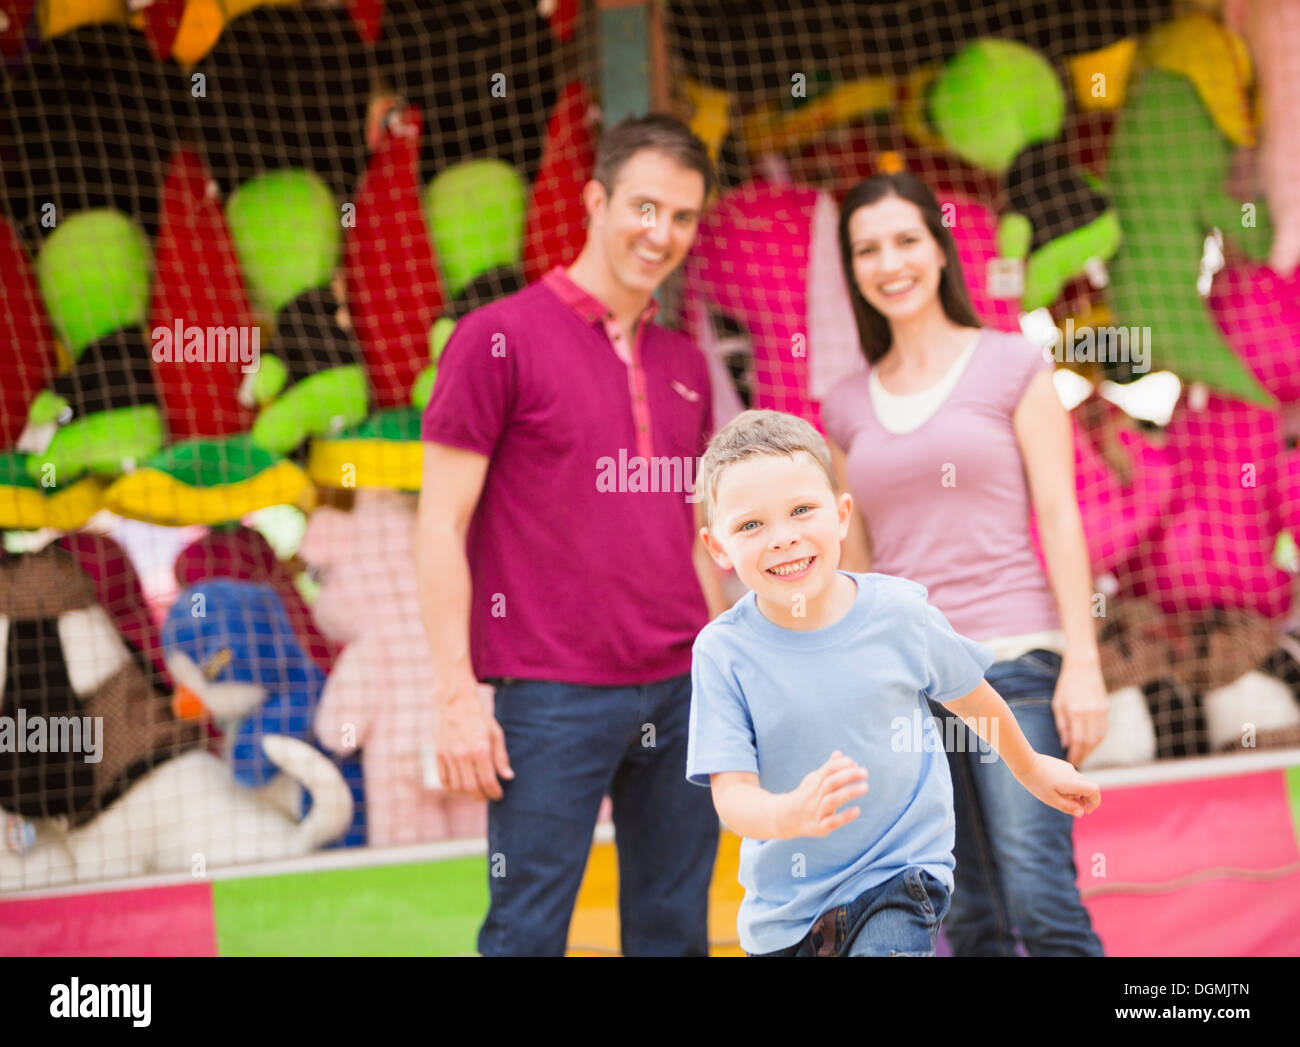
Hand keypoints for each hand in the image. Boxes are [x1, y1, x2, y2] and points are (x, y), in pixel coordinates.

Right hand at [433, 676, 513, 800]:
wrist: (455, 700)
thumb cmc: (479, 716)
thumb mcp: (496, 733)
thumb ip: (501, 757)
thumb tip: (508, 777)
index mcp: (480, 749)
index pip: (488, 781)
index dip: (495, 792)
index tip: (499, 795)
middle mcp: (463, 754)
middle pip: (472, 788)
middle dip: (482, 796)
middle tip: (488, 796)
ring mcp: (449, 755)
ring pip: (457, 787)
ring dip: (468, 794)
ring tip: (476, 792)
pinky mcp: (438, 754)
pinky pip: (444, 780)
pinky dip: (452, 788)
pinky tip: (461, 787)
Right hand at [778, 751, 867, 838]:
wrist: (785, 817)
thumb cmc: (805, 796)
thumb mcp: (813, 780)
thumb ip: (827, 768)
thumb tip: (839, 753)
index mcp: (814, 782)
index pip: (829, 769)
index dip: (843, 764)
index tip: (856, 764)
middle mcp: (814, 795)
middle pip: (831, 782)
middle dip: (848, 775)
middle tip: (865, 772)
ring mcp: (816, 811)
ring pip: (832, 800)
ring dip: (849, 793)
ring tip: (865, 787)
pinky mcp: (819, 827)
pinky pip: (832, 822)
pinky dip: (844, 816)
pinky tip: (857, 811)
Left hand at [1014, 751, 1100, 817]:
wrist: (1025, 763)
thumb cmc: (1037, 782)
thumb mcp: (1051, 799)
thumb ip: (1068, 807)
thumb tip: (1082, 813)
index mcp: (1073, 782)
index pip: (1094, 790)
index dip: (1094, 802)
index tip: (1085, 811)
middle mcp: (1073, 773)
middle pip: (1090, 786)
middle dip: (1087, 799)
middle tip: (1075, 807)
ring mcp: (1068, 768)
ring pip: (1081, 782)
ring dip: (1077, 793)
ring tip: (1061, 797)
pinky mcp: (1062, 765)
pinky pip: (1072, 777)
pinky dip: (1071, 786)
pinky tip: (1055, 788)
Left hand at [1052, 659, 1108, 766]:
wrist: (1084, 668)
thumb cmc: (1066, 686)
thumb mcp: (1058, 704)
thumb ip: (1062, 726)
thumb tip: (1066, 745)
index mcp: (1076, 712)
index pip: (1077, 740)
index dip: (1075, 754)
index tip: (1070, 762)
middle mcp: (1090, 713)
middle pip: (1089, 742)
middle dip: (1083, 755)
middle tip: (1077, 762)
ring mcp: (1101, 712)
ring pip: (1098, 738)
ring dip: (1091, 750)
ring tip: (1082, 755)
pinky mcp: (1106, 710)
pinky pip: (1103, 731)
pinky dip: (1097, 740)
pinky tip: (1090, 745)